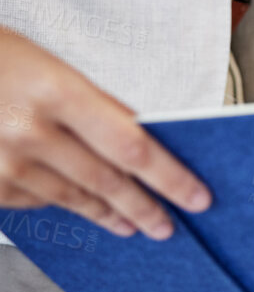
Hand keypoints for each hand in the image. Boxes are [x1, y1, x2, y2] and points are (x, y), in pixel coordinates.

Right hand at [0, 29, 210, 239]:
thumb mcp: (53, 68)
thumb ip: (100, 105)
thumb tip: (146, 136)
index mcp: (57, 92)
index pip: (132, 147)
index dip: (170, 178)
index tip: (196, 196)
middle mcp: (29, 130)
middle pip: (107, 181)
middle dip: (145, 207)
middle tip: (169, 223)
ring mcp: (3, 162)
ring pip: (74, 198)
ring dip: (109, 213)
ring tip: (132, 221)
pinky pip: (37, 201)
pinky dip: (63, 202)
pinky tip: (81, 205)